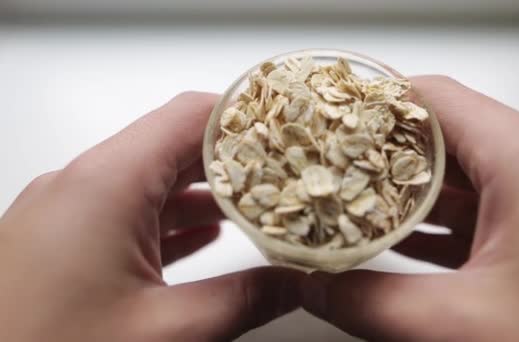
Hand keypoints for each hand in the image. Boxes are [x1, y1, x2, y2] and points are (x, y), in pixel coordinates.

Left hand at [0, 92, 301, 340]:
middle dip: (233, 157)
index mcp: (105, 185)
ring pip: (149, 178)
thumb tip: (298, 281)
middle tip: (284, 170)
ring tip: (256, 203)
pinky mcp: (57, 240)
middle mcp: (78, 185)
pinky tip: (202, 235)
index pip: (189, 116)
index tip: (287, 127)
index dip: (244, 115)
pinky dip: (169, 216)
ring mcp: (63, 212)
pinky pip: (125, 210)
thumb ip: (245, 299)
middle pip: (171, 143)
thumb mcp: (166, 332)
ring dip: (202, 189)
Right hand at [300, 76, 518, 340]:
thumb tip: (314, 288)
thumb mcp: (465, 325)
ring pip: (456, 176)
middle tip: (326, 168)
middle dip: (376, 153)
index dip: (370, 106)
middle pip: (440, 135)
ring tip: (346, 203)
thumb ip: (374, 305)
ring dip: (401, 192)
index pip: (432, 98)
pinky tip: (395, 242)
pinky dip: (431, 223)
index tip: (324, 123)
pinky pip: (475, 212)